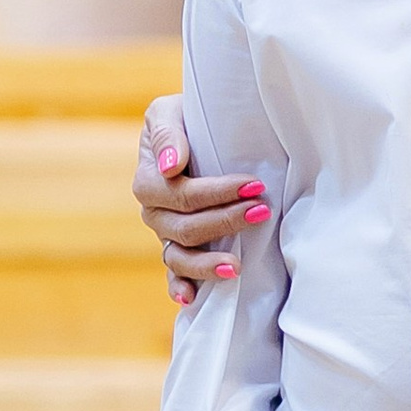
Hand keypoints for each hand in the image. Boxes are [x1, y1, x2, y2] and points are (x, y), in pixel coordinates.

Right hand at [134, 99, 265, 308]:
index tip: (254, 185)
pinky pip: (174, 274)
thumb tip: (170, 167)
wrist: (196, 128)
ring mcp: (166, 234)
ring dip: (205, 263)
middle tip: (261, 211)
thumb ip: (166, 134)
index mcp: (150, 179)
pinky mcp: (179, 249)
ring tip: (235, 266)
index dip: (216, 192)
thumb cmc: (185, 117)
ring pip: (178, 257)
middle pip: (184, 227)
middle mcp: (155, 212)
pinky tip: (192, 298)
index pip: (180, 193)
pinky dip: (180, 287)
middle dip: (224, 221)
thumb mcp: (169, 112)